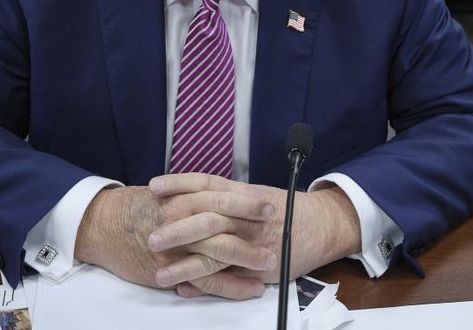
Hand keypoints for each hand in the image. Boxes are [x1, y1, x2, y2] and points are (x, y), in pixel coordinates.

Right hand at [75, 183, 276, 299]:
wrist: (101, 225)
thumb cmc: (133, 208)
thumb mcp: (164, 194)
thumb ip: (191, 196)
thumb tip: (219, 197)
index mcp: (181, 197)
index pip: (219, 195)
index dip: (245, 201)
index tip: (267, 203)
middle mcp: (180, 218)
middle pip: (223, 221)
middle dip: (252, 225)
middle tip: (277, 228)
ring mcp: (176, 245)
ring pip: (219, 251)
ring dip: (248, 257)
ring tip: (270, 261)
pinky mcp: (171, 269)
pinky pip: (206, 280)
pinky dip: (231, 286)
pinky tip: (249, 288)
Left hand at [147, 174, 360, 297]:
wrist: (321, 225)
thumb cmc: (287, 208)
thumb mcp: (256, 193)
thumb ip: (227, 195)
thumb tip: (189, 196)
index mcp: (243, 194)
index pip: (206, 184)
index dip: (179, 184)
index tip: (154, 187)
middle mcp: (246, 217)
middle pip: (206, 219)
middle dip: (177, 229)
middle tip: (151, 237)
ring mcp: (252, 243)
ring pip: (214, 254)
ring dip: (184, 265)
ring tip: (159, 274)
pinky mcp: (258, 268)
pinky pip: (228, 278)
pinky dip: (205, 285)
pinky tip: (185, 288)